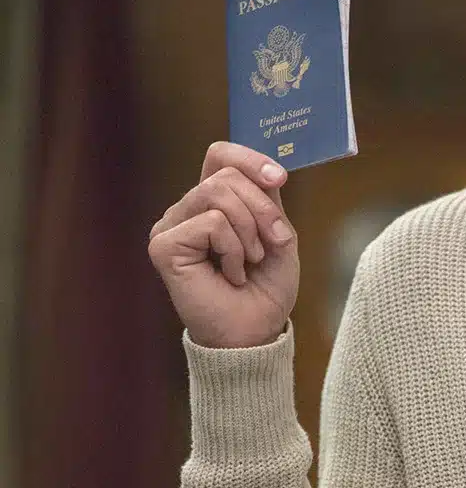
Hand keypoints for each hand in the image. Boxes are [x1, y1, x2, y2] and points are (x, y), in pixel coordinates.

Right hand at [148, 142, 298, 348]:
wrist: (255, 332)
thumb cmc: (264, 290)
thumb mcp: (278, 236)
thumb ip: (269, 200)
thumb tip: (270, 173)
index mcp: (212, 202)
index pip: (220, 155)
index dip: (250, 158)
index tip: (279, 178)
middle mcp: (187, 209)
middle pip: (225, 174)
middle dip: (261, 208)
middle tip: (273, 243)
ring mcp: (171, 226)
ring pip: (217, 192)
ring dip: (249, 230)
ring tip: (250, 262)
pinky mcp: (163, 245)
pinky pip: (211, 222)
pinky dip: (232, 248)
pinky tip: (231, 274)